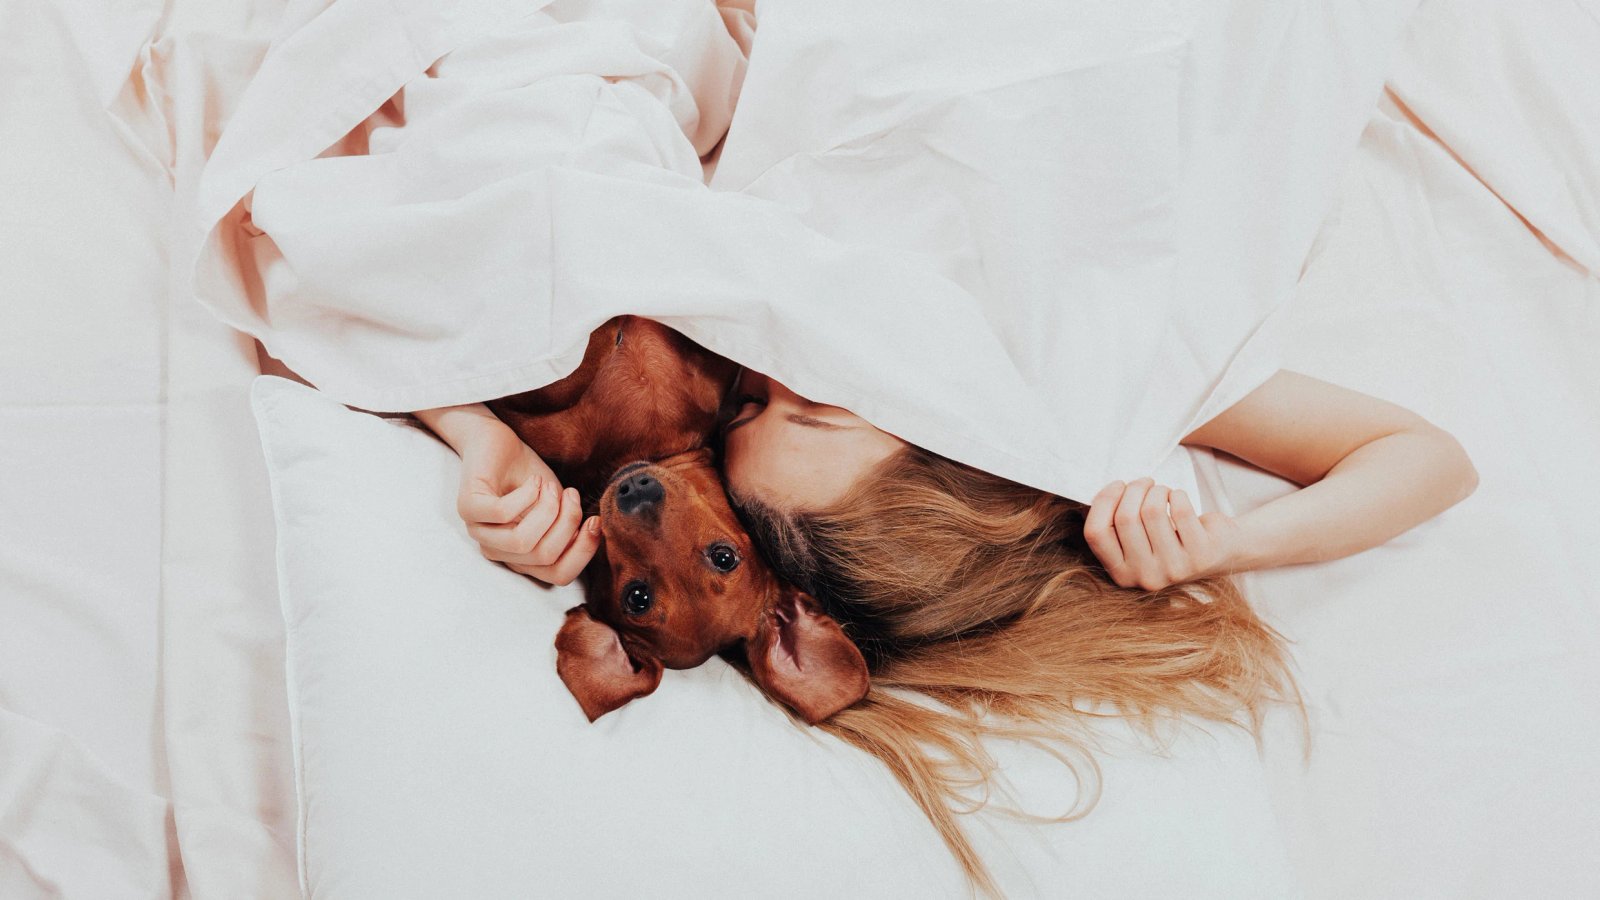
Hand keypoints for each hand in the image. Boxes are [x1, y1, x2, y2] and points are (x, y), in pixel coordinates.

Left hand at [454, 421, 600, 585]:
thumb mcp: (558, 506)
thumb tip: (592, 536)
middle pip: (545, 557)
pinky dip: (527, 495)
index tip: (595, 521)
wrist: (497, 440)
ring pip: (522, 542)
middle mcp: (498, 551)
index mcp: (521, 557)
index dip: (583, 552)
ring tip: (551, 487)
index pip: (558, 576)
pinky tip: (534, 482)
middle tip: (571, 494)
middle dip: (568, 523)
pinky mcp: (468, 508)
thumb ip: (569, 527)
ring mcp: (479, 531)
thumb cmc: (529, 476)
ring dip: (548, 510)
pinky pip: (503, 513)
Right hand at [1083, 477, 1241, 590]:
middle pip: (1125, 518)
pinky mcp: (1201, 555)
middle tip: (1145, 482)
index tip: (1117, 485)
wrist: (1220, 551)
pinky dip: (1177, 494)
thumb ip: (1113, 523)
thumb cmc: (1170, 537)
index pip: (1096, 533)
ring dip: (1157, 490)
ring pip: (1152, 510)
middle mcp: (1145, 577)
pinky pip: (1179, 509)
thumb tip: (1100, 494)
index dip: (1104, 501)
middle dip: (1134, 489)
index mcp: (1122, 574)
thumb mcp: (1136, 540)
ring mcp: (1174, 569)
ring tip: (1163, 491)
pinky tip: (1179, 498)